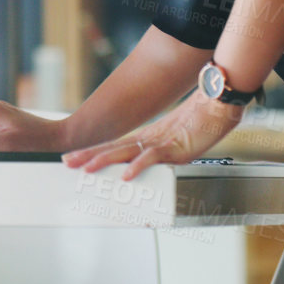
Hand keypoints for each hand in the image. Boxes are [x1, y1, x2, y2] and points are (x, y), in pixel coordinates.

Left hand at [60, 95, 242, 180]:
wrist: (216, 109)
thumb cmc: (198, 125)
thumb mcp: (172, 143)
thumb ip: (156, 153)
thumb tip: (143, 165)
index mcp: (145, 139)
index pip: (113, 147)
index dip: (92, 152)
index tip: (72, 158)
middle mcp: (147, 140)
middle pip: (112, 149)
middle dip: (88, 156)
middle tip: (67, 162)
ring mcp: (159, 143)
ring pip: (125, 152)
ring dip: (104, 161)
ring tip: (87, 169)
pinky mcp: (173, 148)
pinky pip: (152, 158)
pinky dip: (138, 167)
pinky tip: (126, 175)